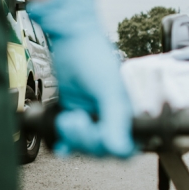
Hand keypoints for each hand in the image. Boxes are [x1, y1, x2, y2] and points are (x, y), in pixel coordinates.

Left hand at [26, 0, 134, 157]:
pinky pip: (72, 139)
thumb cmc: (94, 56)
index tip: (97, 133)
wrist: (71, 39)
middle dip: (85, 138)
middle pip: (102, 150)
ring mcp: (93, 117)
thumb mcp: (107, 89)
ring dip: (73, 137)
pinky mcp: (76, 113)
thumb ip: (115, 119)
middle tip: (74, 119)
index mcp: (127, 113)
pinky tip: (61, 146)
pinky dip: (66, 144)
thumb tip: (119, 149)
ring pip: (86, 146)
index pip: (125, 148)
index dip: (109, 147)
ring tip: (66, 119)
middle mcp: (112, 118)